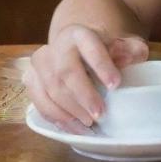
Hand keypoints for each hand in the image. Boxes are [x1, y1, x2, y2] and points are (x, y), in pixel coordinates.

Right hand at [23, 25, 148, 132]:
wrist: (78, 49)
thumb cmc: (106, 51)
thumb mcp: (124, 46)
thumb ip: (130, 50)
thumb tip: (124, 58)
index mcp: (81, 34)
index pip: (91, 48)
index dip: (102, 66)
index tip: (116, 85)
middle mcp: (57, 46)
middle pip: (66, 72)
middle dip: (83, 96)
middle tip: (100, 114)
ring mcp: (40, 63)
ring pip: (50, 90)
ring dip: (69, 112)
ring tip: (89, 125)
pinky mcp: (30, 79)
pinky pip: (39, 102)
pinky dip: (56, 118)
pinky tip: (73, 127)